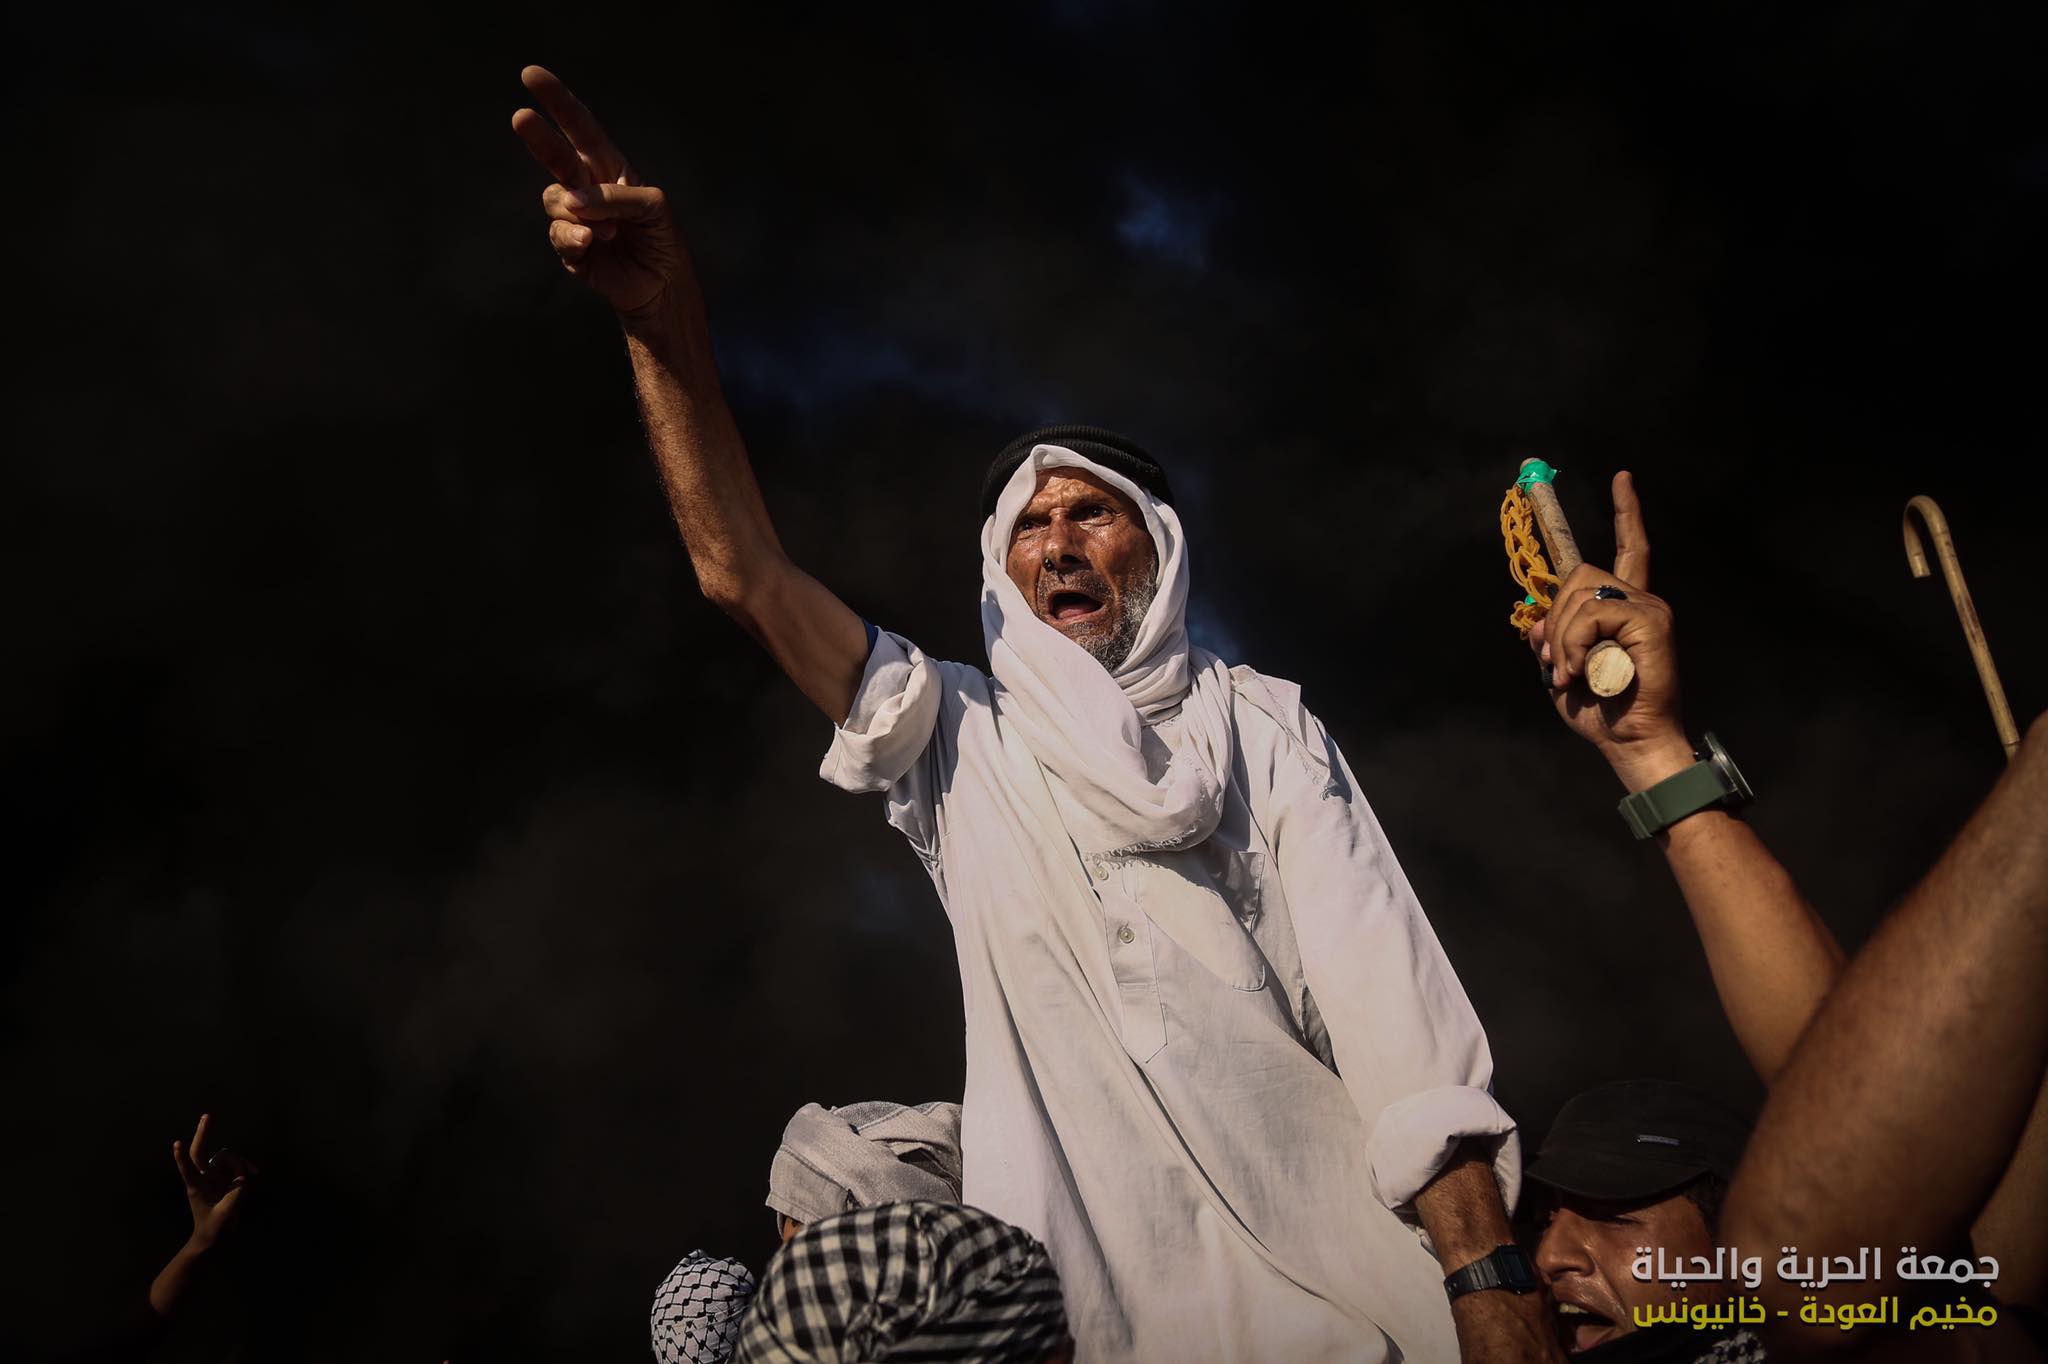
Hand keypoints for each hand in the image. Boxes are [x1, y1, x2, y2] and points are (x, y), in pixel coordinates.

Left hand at [171, 1113, 254, 1251]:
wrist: (214, 1238)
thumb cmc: (215, 1229)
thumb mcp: (227, 1213)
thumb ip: (237, 1191)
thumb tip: (243, 1174)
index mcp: (197, 1188)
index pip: (188, 1169)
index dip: (182, 1157)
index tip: (177, 1143)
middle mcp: (203, 1178)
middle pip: (200, 1151)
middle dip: (204, 1133)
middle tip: (207, 1116)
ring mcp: (213, 1177)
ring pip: (226, 1158)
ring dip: (240, 1162)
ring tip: (256, 1172)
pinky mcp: (223, 1178)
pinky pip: (236, 1165)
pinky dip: (245, 1167)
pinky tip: (256, 1172)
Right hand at [512, 66, 692, 320]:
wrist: (662, 286)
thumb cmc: (661, 239)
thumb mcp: (653, 207)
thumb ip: (617, 196)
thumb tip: (574, 201)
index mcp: (608, 167)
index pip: (580, 127)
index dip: (558, 101)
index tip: (531, 74)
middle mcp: (586, 186)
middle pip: (555, 155)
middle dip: (538, 136)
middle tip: (521, 117)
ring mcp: (575, 216)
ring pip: (554, 199)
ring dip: (579, 213)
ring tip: (608, 233)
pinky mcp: (569, 246)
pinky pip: (559, 234)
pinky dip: (574, 238)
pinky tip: (592, 244)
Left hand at [1528, 471, 1690, 788]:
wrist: (1630, 740)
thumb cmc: (1599, 710)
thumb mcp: (1560, 667)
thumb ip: (1550, 637)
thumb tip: (1534, 618)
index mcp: (1624, 607)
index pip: (1628, 548)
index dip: (1627, 512)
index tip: (1623, 476)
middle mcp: (1641, 598)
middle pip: (1580, 574)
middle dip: (1555, 618)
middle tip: (1555, 663)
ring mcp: (1648, 606)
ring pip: (1580, 593)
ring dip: (1561, 638)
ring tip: (1569, 674)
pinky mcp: (1650, 620)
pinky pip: (1592, 613)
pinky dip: (1575, 643)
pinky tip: (1583, 670)